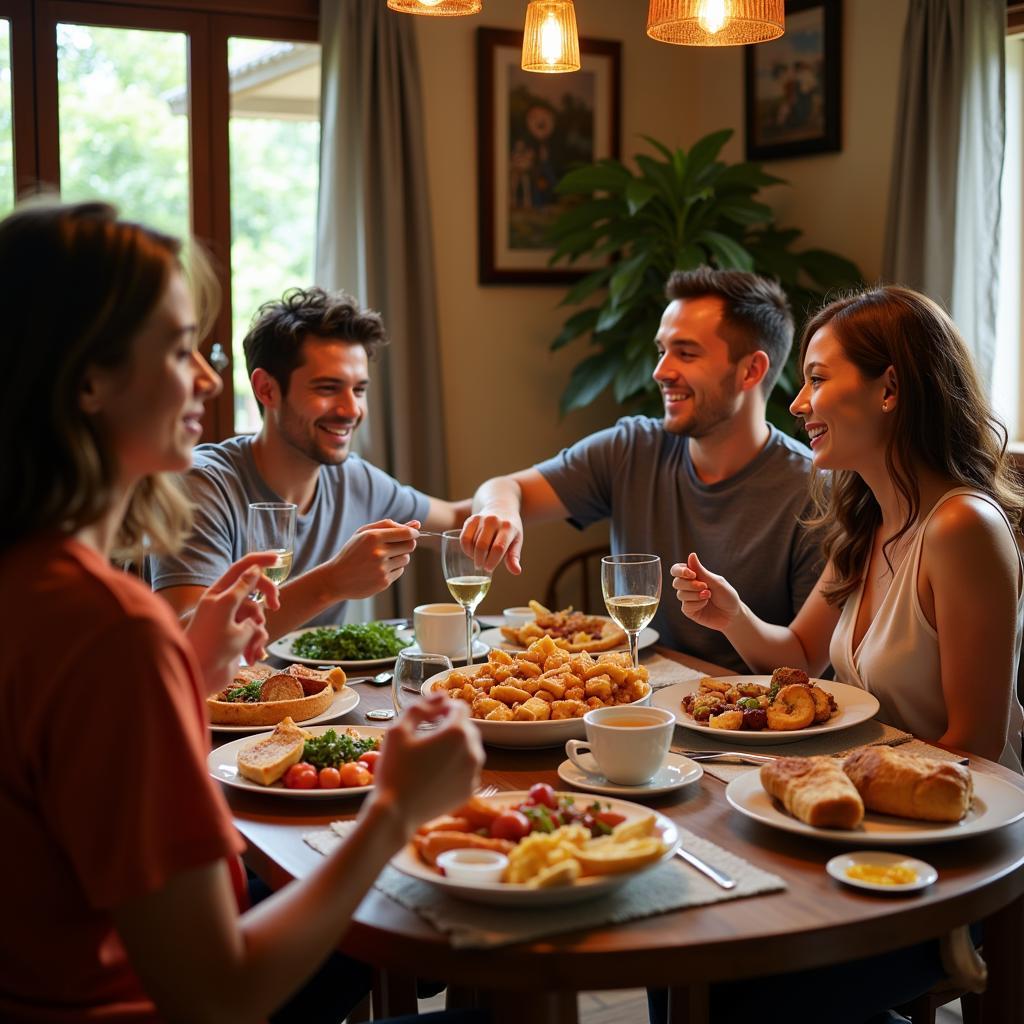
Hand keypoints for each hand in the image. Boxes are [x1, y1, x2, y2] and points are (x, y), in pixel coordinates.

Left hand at [185, 553, 279, 692]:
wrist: (202, 677)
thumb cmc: (210, 643)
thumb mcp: (228, 610)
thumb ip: (242, 588)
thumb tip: (254, 569)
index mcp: (219, 594)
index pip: (241, 568)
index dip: (259, 560)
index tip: (278, 558)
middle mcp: (225, 604)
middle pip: (254, 590)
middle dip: (266, 598)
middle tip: (276, 605)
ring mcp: (232, 622)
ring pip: (259, 615)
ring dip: (259, 631)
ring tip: (251, 646)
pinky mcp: (238, 638)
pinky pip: (257, 633)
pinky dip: (257, 644)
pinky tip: (252, 657)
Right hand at [326, 519, 419, 598]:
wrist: (336, 579)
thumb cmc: (352, 552)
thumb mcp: (364, 533)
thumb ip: (390, 525)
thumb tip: (417, 524)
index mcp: (373, 537)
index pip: (406, 533)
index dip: (413, 533)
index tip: (413, 534)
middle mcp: (378, 553)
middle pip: (410, 545)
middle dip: (408, 544)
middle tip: (396, 545)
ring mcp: (381, 569)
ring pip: (406, 559)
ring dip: (399, 557)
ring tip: (382, 558)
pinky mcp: (384, 582)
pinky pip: (399, 571)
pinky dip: (393, 569)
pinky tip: (378, 569)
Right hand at [371, 694, 483, 835]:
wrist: (396, 813)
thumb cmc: (394, 769)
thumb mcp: (398, 730)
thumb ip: (420, 707)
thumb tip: (440, 696)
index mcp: (457, 733)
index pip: (460, 707)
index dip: (444, 708)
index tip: (430, 716)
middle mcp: (473, 751)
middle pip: (467, 727)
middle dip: (450, 726)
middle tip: (427, 736)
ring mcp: (474, 773)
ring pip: (470, 748)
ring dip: (455, 746)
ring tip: (430, 755)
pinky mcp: (471, 790)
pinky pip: (468, 769)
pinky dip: (456, 766)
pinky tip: (435, 773)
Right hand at [459, 508, 522, 573]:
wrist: (501, 507)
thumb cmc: (510, 529)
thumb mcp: (516, 541)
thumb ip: (514, 557)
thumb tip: (516, 571)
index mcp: (508, 527)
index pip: (498, 548)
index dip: (492, 561)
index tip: (489, 568)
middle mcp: (494, 521)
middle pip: (482, 546)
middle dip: (480, 560)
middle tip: (481, 566)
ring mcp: (481, 518)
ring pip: (472, 543)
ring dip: (473, 555)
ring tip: (478, 559)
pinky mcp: (471, 519)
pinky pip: (464, 538)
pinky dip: (465, 548)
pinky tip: (471, 552)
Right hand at [671, 552, 741, 631]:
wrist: (733, 615)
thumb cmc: (727, 596)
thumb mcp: (716, 581)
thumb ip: (701, 570)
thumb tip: (691, 554)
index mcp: (693, 576)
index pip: (676, 570)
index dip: (680, 571)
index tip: (692, 574)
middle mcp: (688, 587)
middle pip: (676, 582)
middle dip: (690, 585)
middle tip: (705, 586)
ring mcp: (688, 599)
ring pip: (680, 594)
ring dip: (696, 595)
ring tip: (709, 595)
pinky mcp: (689, 611)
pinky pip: (686, 606)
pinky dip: (697, 603)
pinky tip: (705, 604)